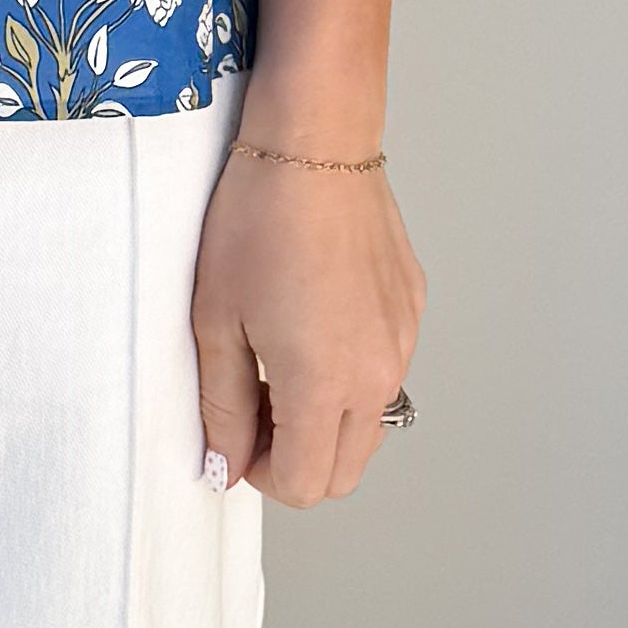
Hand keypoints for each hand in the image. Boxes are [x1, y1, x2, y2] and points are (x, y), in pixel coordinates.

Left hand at [189, 130, 420, 503]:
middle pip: (345, 471)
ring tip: (280, 359)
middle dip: (296, 459)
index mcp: (324, 384)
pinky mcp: (412, 310)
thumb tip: (225, 464)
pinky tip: (312, 318)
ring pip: (369, 424)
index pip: (305, 484)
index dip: (260, 474)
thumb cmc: (257, 220)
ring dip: (325, 419)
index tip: (234, 437)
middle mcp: (377, 373)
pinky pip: (384, 370)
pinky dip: (349, 372)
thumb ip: (222, 407)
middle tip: (254, 407)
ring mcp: (402, 342)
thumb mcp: (215, 322)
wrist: (314, 142)